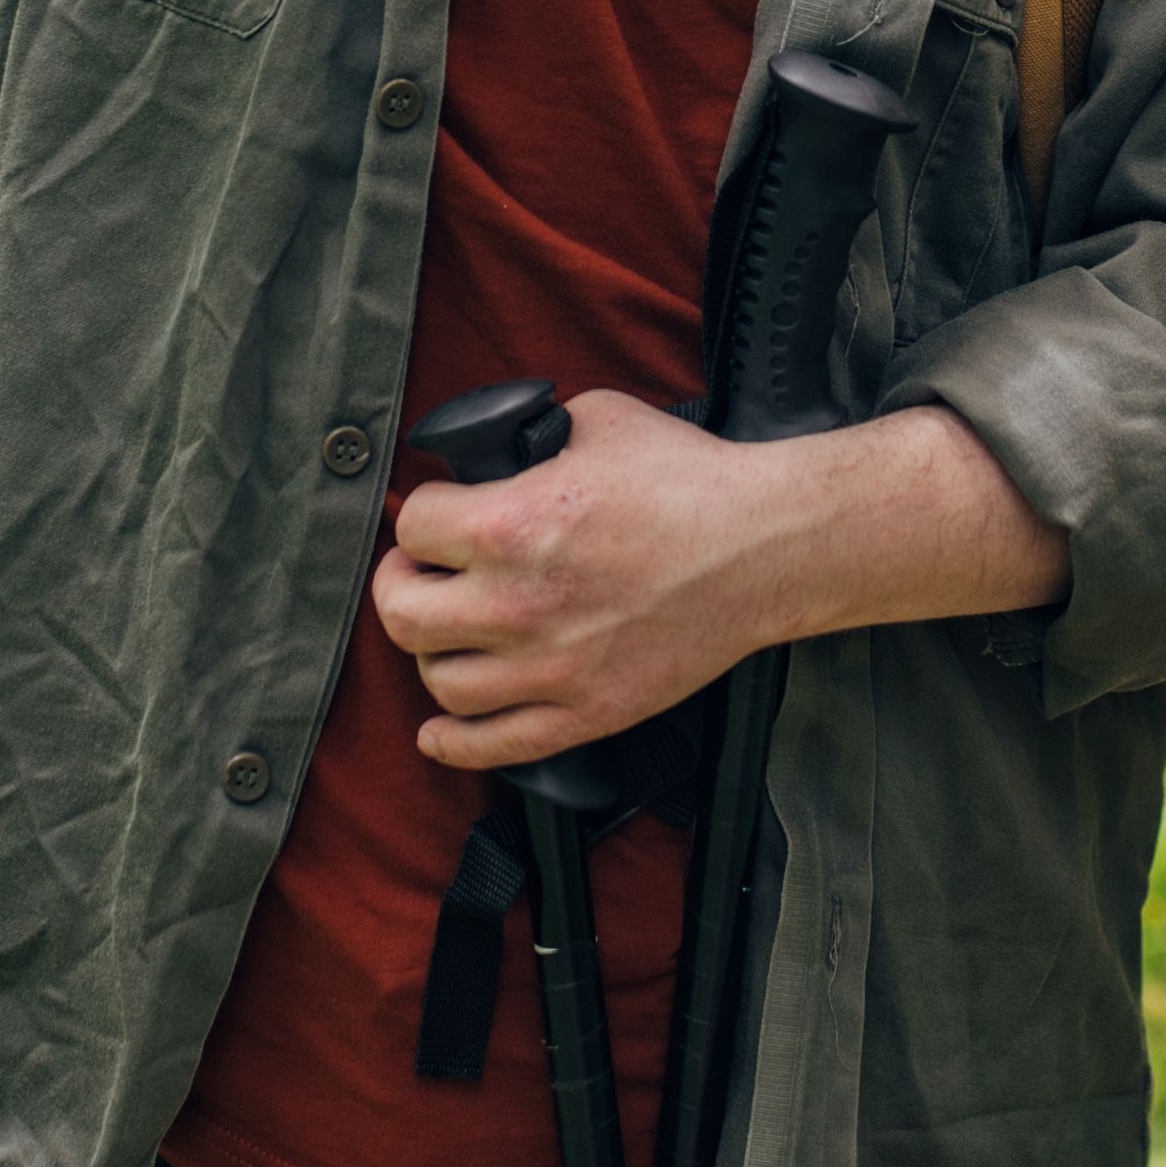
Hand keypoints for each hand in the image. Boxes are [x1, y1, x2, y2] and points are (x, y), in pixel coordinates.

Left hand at [378, 388, 779, 768]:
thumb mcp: (596, 421)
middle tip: (418, 572)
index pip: (413, 527)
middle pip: (402, 614)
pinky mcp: (585, 712)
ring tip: (447, 632)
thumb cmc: (690, 481)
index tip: (434, 516)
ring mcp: (550, 669)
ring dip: (430, 653)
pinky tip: (439, 729)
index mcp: (510, 526)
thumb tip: (492, 453)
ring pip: (439, 682)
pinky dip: (452, 742)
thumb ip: (528, 438)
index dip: (420, 514)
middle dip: (401, 584)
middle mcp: (516, 605)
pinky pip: (494, 745)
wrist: (764, 548)